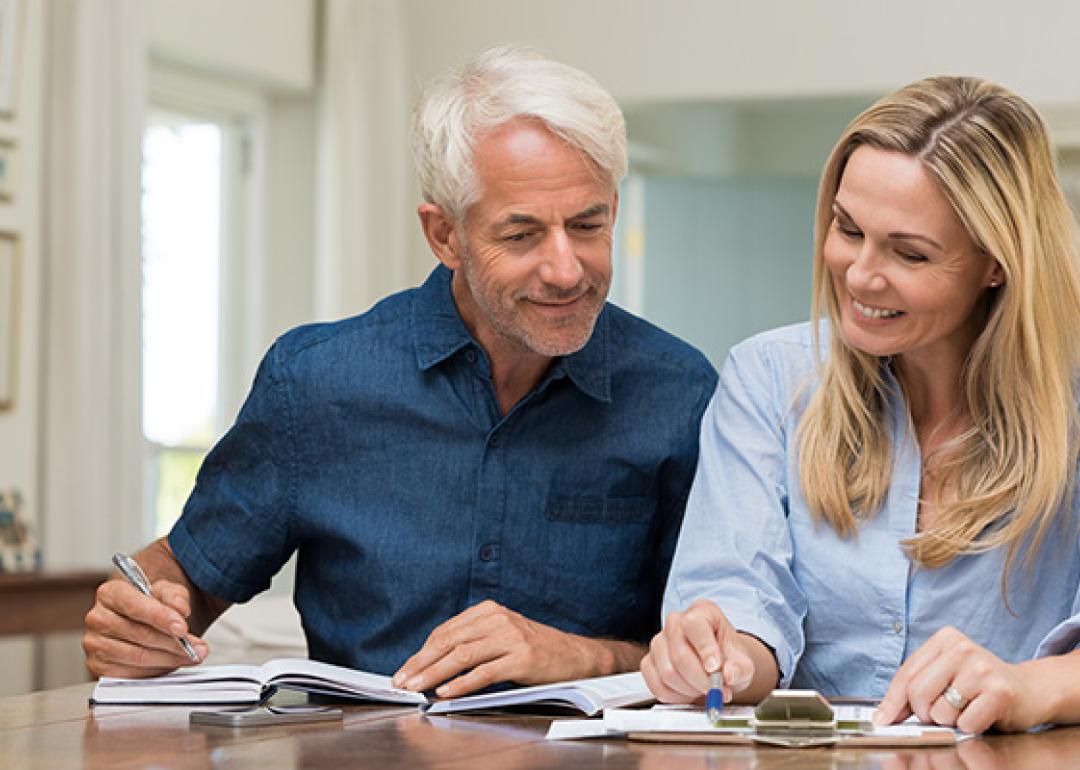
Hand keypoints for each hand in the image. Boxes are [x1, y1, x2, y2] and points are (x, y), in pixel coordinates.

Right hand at [83, 576, 208, 677]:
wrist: (141, 618)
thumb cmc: (151, 603)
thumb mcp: (167, 591)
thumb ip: (175, 596)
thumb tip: (180, 609)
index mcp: (110, 593)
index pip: (135, 606)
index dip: (160, 618)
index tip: (182, 628)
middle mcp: (97, 618)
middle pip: (140, 634)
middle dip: (174, 643)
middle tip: (197, 648)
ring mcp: (95, 645)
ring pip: (138, 656)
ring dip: (169, 658)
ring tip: (191, 655)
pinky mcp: (99, 667)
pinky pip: (132, 674)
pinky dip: (156, 670)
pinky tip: (171, 663)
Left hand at [391, 600, 631, 697]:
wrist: (575, 656)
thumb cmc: (534, 649)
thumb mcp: (501, 635)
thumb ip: (473, 642)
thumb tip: (433, 663)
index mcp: (489, 610)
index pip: (446, 631)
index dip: (422, 652)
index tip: (405, 670)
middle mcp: (498, 619)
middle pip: (449, 642)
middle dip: (421, 664)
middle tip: (402, 681)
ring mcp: (511, 637)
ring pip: (462, 656)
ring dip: (434, 674)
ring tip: (417, 688)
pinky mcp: (522, 658)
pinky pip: (485, 672)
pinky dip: (462, 683)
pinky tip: (446, 692)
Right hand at [641, 598, 756, 703]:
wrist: (718, 668)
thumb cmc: (728, 659)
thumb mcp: (744, 663)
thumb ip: (740, 669)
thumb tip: (729, 674)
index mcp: (701, 612)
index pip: (694, 624)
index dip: (704, 648)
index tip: (715, 669)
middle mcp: (675, 622)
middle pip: (679, 653)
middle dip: (700, 679)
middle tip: (716, 691)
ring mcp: (659, 642)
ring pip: (667, 672)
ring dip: (689, 690)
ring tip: (704, 689)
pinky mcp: (649, 663)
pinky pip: (657, 685)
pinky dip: (676, 697)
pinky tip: (689, 693)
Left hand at [874, 626, 1042, 732]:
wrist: (1029, 691)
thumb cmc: (980, 686)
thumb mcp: (945, 676)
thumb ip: (915, 687)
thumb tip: (885, 714)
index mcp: (944, 639)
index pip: (906, 673)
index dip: (892, 702)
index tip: (883, 720)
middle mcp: (962, 648)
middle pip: (917, 692)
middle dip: (923, 713)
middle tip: (939, 715)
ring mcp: (981, 668)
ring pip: (940, 711)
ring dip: (949, 721)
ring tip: (965, 709)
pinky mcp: (999, 691)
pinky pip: (965, 723)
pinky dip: (969, 727)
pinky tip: (981, 715)